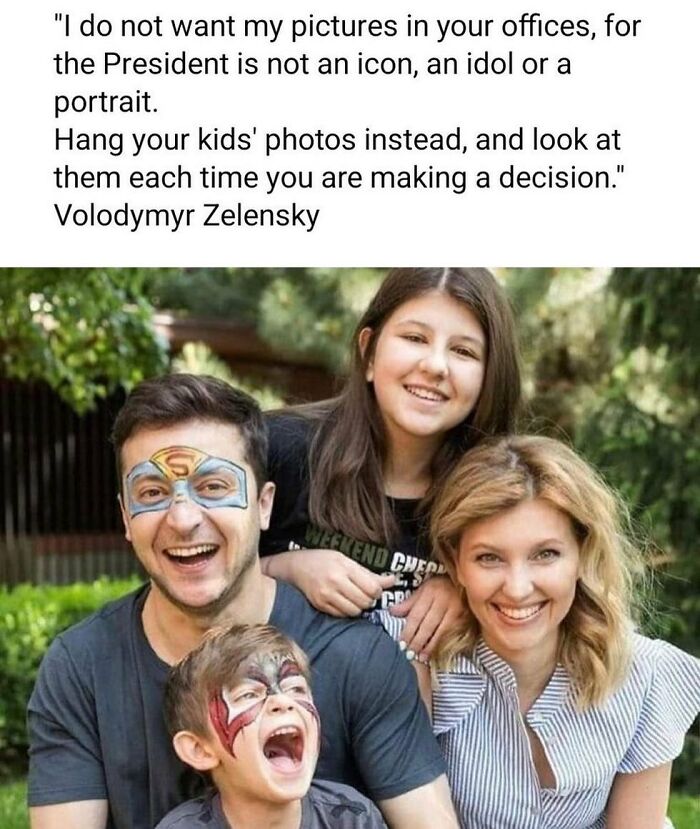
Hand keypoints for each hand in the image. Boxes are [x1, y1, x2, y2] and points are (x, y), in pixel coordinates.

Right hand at [263, 549, 394, 616]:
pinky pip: (342, 615)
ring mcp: (326, 595)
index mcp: (344, 568)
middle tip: (364, 593)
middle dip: (369, 600)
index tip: (374, 588)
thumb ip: (369, 573)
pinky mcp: (320, 605)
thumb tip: (392, 580)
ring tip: (354, 598)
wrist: (296, 566)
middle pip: (365, 601)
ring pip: (355, 611)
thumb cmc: (324, 560)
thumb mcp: (347, 560)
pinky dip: (347, 611)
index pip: (372, 588)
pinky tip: (343, 602)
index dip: (377, 591)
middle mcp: (335, 582)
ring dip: (359, 607)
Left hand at [390, 575, 465, 659]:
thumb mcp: (424, 589)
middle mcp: (443, 600)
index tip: (402, 644)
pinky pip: (451, 633)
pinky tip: (436, 651)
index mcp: (430, 592)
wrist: (467, 580)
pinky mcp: (464, 617)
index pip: (416, 615)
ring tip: (421, 657)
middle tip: (410, 654)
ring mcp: (455, 609)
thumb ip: (409, 603)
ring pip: (440, 631)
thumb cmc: (441, 585)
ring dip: (430, 646)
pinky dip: (442, 643)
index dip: (408, 631)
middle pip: (427, 625)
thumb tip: (393, 612)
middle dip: (417, 641)